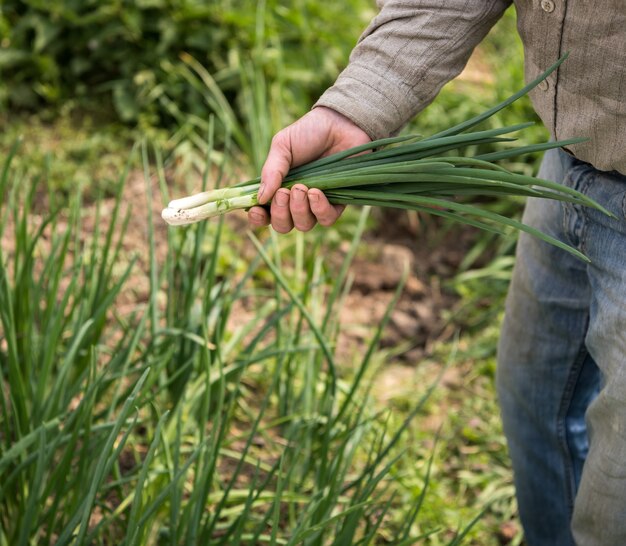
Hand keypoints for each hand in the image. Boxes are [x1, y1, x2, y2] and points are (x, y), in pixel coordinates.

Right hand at [248, 106, 370, 232]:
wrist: (340, 123)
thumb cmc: (309, 132)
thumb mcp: (282, 146)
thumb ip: (271, 171)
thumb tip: (260, 198)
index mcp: (278, 188)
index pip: (265, 214)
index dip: (258, 218)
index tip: (256, 210)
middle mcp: (296, 201)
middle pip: (283, 225)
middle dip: (280, 213)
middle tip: (284, 192)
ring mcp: (317, 204)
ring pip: (303, 225)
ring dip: (298, 210)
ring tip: (301, 187)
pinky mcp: (338, 203)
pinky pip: (326, 220)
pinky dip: (319, 209)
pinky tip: (316, 192)